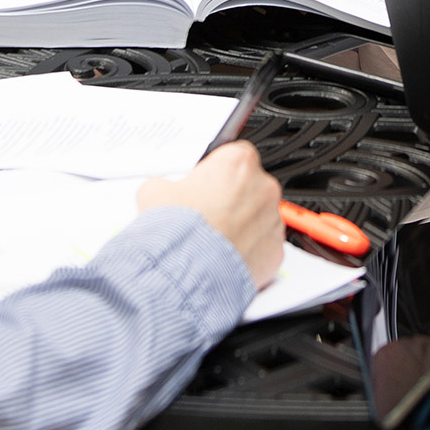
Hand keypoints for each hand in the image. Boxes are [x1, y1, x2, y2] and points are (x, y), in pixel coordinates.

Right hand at [136, 142, 283, 287]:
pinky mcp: (276, 251)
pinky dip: (249, 251)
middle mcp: (263, 187)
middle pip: (250, 186)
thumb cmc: (176, 232)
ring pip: (259, 217)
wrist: (186, 275)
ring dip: (242, 225)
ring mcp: (273, 220)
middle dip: (232, 199)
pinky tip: (224, 256)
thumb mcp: (153, 192)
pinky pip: (264, 246)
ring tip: (213, 239)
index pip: (235, 154)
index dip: (218, 171)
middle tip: (207, 214)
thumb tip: (164, 190)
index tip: (207, 184)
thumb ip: (168, 184)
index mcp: (238, 162)